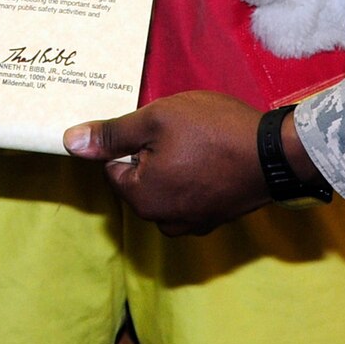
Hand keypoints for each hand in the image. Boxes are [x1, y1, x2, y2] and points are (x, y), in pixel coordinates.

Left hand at [64, 91, 271, 234]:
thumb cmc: (213, 131)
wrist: (275, 154)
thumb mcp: (156, 119)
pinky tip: (214, 157)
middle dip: (153, 153)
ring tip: (199, 141)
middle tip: (180, 130)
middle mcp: (163, 221)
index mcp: (142, 199)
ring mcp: (192, 224)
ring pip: (166, 186)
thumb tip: (69, 142)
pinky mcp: (215, 219)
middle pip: (140, 179)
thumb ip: (112, 134)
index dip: (133, 140)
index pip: (115, 167)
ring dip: (175, 165)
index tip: (157, 125)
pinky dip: (195, 177)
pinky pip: (189, 195)